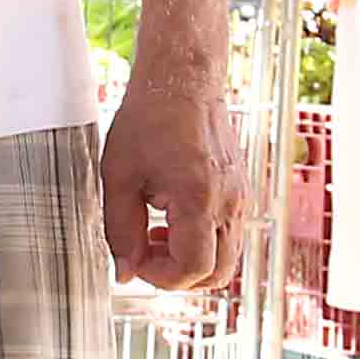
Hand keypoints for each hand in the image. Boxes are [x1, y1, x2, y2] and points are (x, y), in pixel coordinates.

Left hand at [96, 54, 237, 293]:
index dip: (160, 278)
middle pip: (218, 274)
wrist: (182, 80)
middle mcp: (229, 202)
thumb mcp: (119, 176)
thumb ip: (119, 230)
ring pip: (227, 258)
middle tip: (147, 254)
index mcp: (199, 198)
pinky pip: (229, 235)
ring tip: (157, 235)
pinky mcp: (240, 192)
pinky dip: (202, 241)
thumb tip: (125, 271)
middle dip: (179, 275)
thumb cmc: (151, 117)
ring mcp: (240, 198)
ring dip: (191, 259)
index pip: (192, 269)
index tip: (137, 262)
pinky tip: (172, 219)